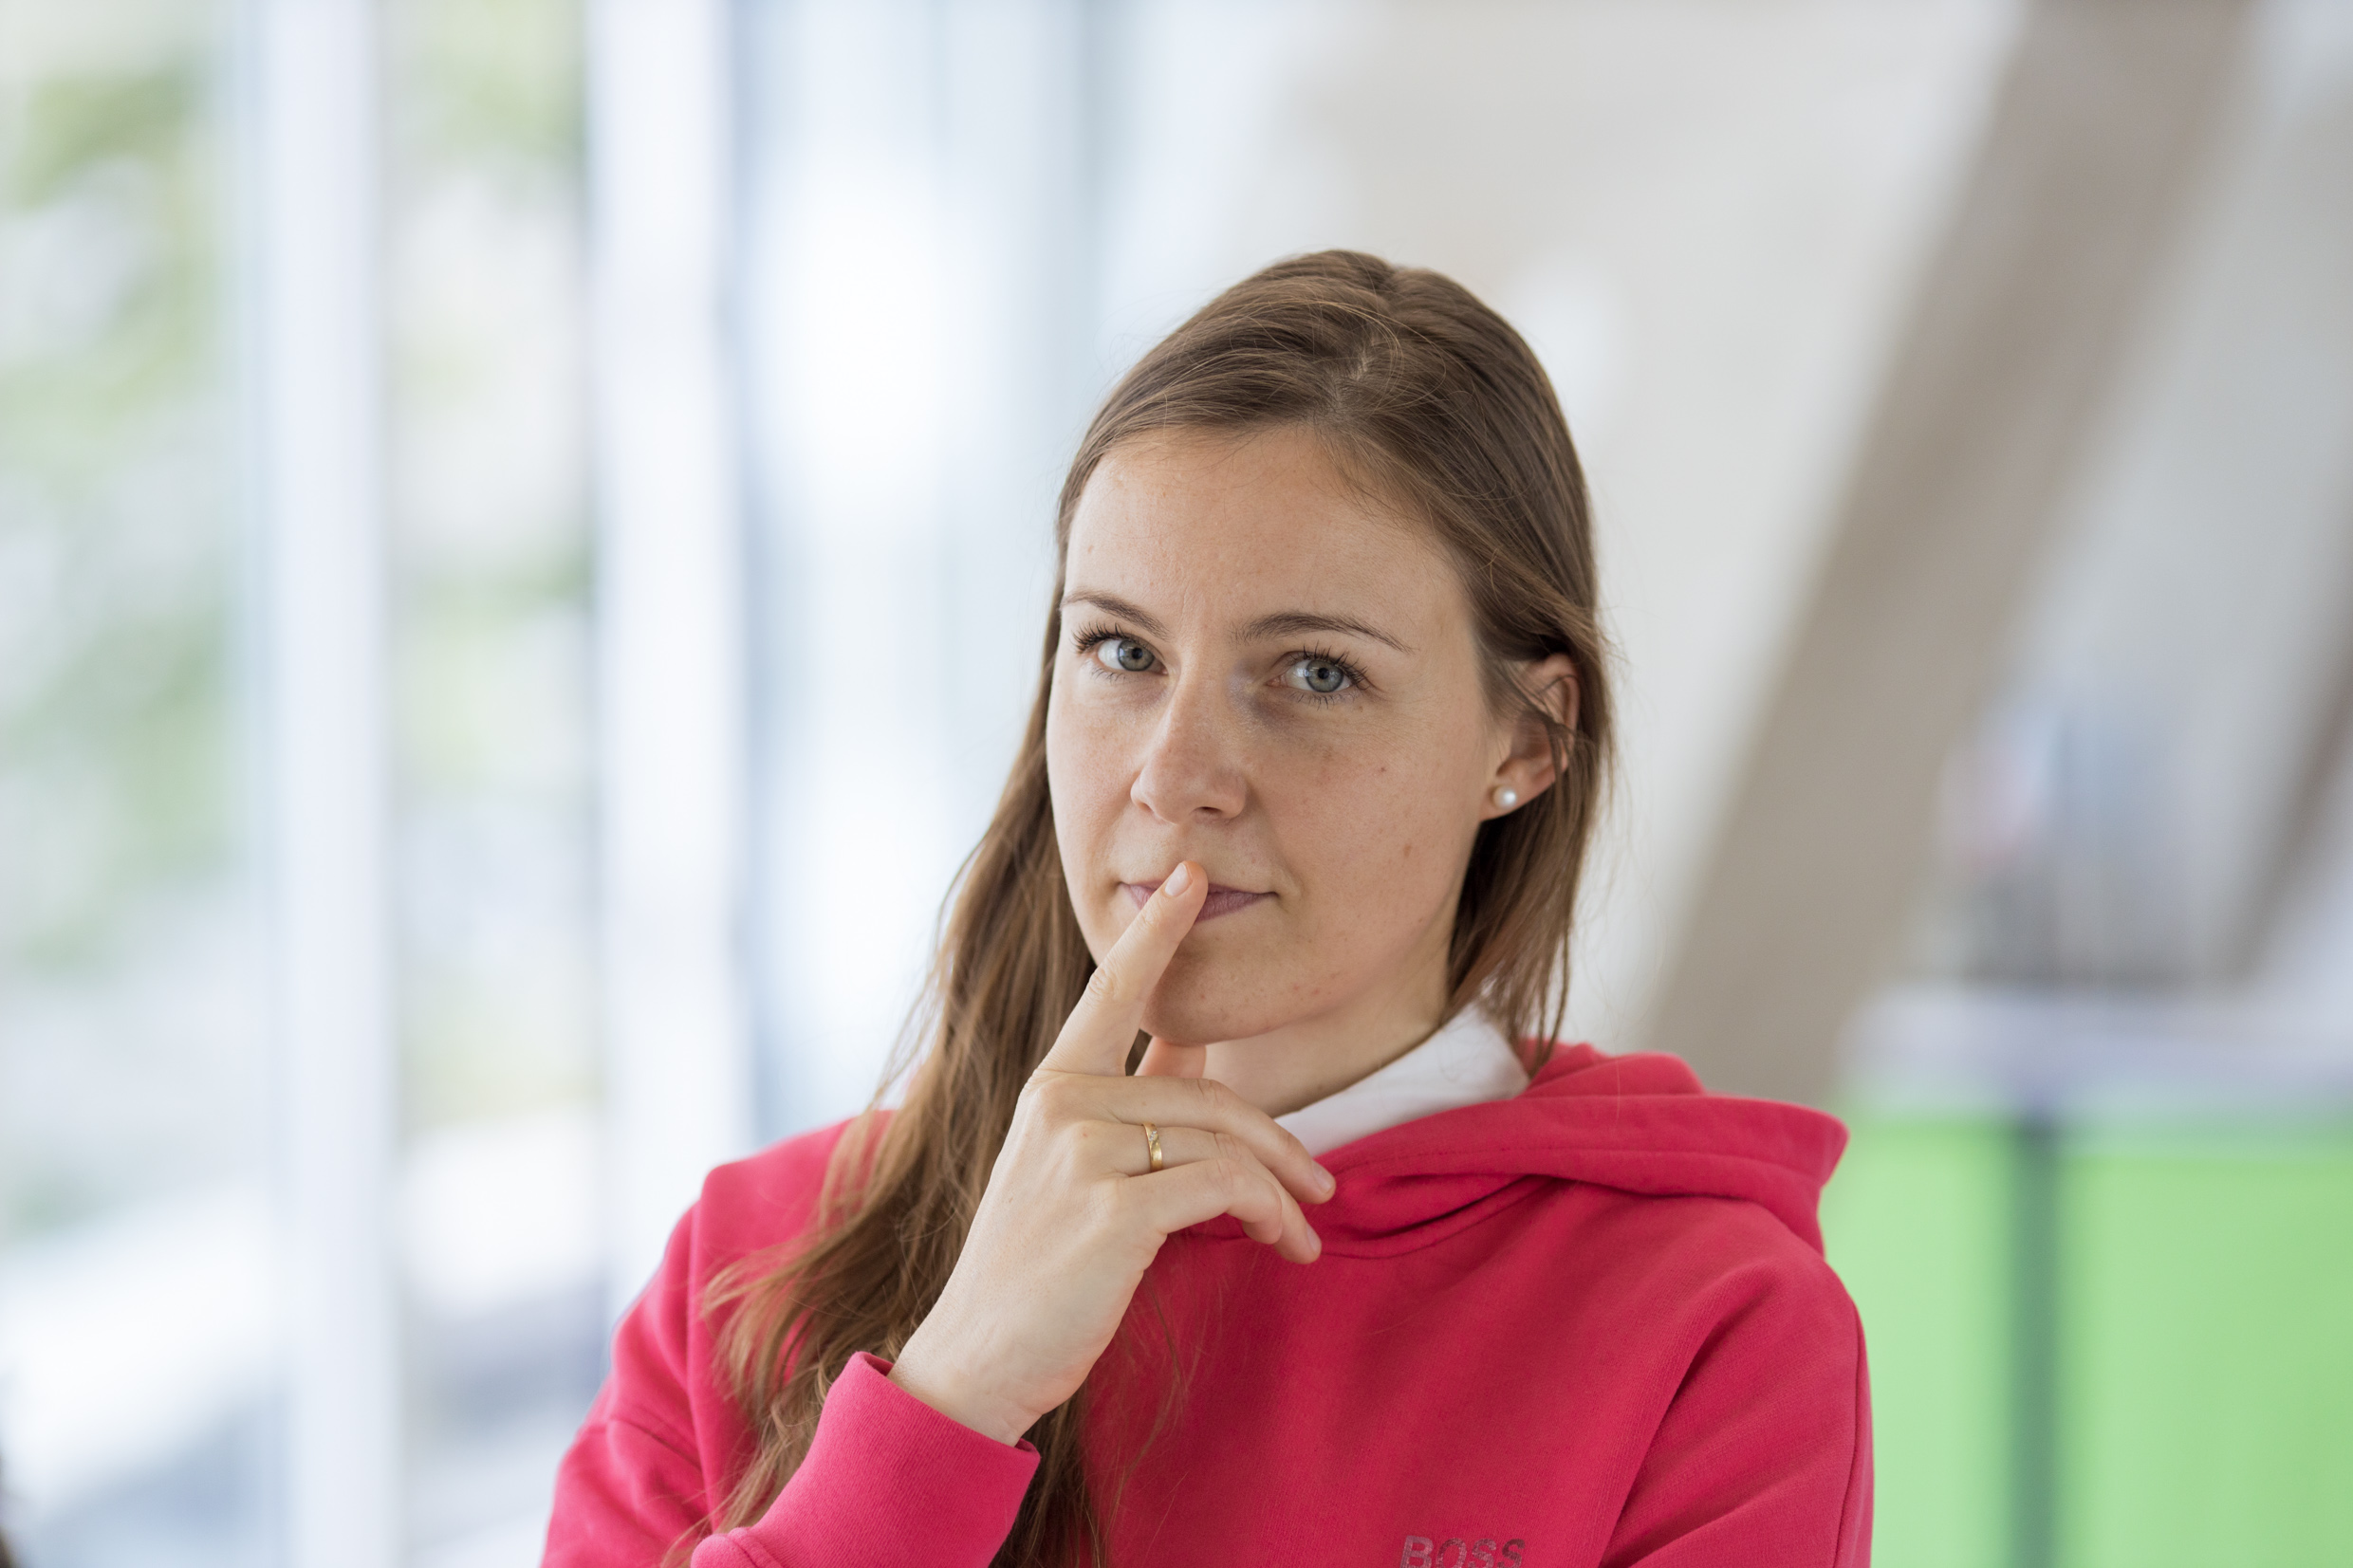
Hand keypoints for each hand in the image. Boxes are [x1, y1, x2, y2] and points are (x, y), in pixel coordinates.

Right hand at [887, 861, 1335, 1444]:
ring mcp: (1084, 1153)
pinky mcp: (1114, 1210)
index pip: (1113, 992)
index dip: (1157, 933)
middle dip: (1278, 1142)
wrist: (978, 1358)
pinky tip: (1280, 1243)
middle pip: (1208, 1093)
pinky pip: (1225, 1187)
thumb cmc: (1033, 1266)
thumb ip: (1130, 1100)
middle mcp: (1062, 1103)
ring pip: (1225, 1142)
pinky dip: (1268, 1214)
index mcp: (1050, 1085)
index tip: (1192, 875)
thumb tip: (1191, 1041)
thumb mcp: (1070, 1167)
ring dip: (1281, 1192)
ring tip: (1302, 1231)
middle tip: (1320, 1186)